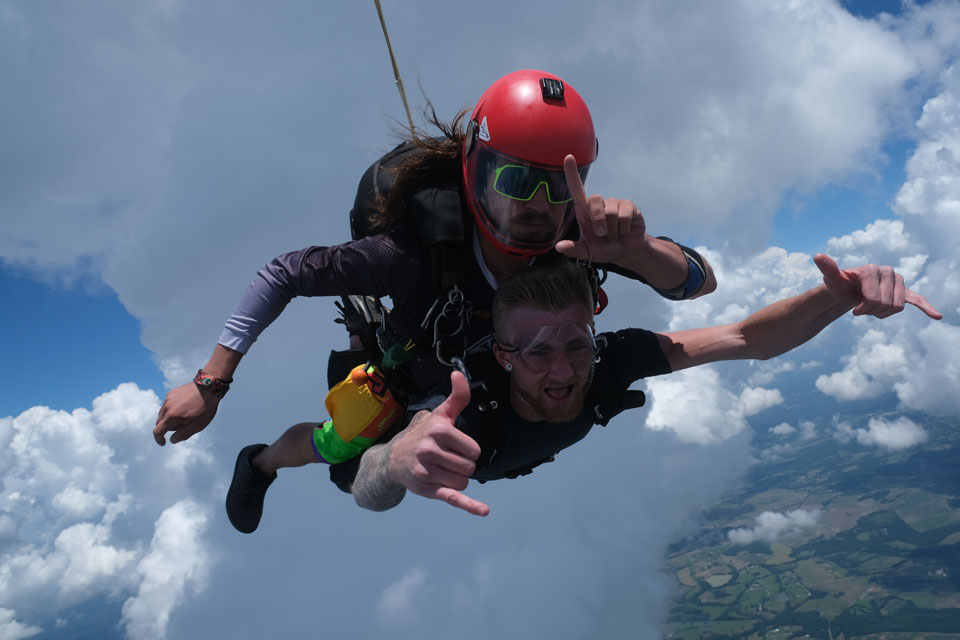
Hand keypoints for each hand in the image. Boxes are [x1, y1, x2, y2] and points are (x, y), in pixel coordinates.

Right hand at [153, 382, 219, 444]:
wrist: (209, 386)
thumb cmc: (205, 407)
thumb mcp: (198, 425)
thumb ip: (183, 434)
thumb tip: (172, 440)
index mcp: (172, 416)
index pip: (157, 431)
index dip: (158, 439)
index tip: (163, 443)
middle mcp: (167, 407)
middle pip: (159, 423)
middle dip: (168, 428)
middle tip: (184, 425)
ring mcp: (168, 398)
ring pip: (162, 414)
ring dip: (169, 419)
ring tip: (186, 416)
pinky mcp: (171, 393)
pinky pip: (167, 405)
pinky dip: (171, 410)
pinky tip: (185, 408)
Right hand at [386, 371, 488, 515]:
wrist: (394, 458)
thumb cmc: (424, 435)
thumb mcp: (440, 414)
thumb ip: (456, 397)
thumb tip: (459, 373)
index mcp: (439, 430)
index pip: (474, 449)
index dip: (469, 451)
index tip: (455, 448)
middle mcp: (430, 450)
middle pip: (470, 467)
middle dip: (463, 465)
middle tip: (446, 460)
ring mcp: (427, 470)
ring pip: (463, 482)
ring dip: (458, 479)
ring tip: (441, 470)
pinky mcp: (426, 489)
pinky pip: (453, 498)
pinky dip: (470, 505)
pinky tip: (484, 510)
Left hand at [554, 154, 648, 264]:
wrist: (626, 252)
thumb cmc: (604, 249)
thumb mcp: (587, 252)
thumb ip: (574, 250)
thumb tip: (559, 247)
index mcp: (586, 211)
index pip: (577, 189)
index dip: (572, 174)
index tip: (568, 157)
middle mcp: (600, 204)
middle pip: (594, 200)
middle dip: (598, 220)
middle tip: (602, 234)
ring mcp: (615, 203)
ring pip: (611, 211)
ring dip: (612, 229)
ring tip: (614, 235)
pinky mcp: (629, 206)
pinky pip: (624, 214)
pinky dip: (623, 228)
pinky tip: (624, 231)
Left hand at [815, 254, 941, 319]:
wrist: (849, 290)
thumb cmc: (840, 285)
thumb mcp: (832, 279)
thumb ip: (827, 268)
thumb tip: (818, 256)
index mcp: (873, 269)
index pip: (874, 298)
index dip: (863, 309)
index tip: (854, 310)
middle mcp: (889, 272)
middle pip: (886, 304)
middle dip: (872, 311)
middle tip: (861, 308)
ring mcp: (898, 282)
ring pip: (896, 308)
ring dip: (882, 314)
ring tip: (871, 308)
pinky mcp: (904, 292)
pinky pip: (917, 299)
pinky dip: (927, 307)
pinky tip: (936, 315)